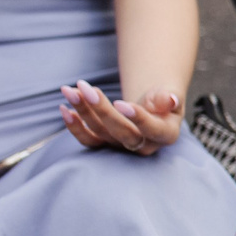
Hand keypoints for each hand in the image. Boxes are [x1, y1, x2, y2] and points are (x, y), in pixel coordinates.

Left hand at [60, 83, 181, 155]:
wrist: (151, 110)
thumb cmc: (163, 101)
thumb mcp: (171, 95)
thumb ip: (170, 97)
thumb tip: (169, 100)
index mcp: (165, 134)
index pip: (152, 130)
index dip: (137, 119)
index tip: (120, 102)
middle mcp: (143, 146)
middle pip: (122, 133)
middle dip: (101, 110)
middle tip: (85, 88)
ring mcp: (122, 147)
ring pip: (100, 133)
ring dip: (83, 111)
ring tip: (70, 90)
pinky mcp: (105, 145)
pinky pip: (88, 141)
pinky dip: (74, 126)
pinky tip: (64, 108)